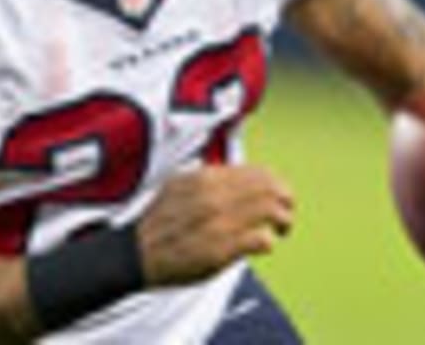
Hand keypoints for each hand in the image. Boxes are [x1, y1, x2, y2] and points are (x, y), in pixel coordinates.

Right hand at [137, 165, 294, 286]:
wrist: (137, 252)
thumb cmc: (161, 221)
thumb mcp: (179, 185)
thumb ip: (206, 177)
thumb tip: (234, 173)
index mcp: (206, 178)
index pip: (258, 173)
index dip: (277, 183)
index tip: (281, 195)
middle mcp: (215, 196)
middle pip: (270, 189)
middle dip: (286, 201)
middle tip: (286, 213)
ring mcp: (218, 222)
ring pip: (271, 211)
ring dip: (283, 221)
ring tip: (281, 230)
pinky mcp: (221, 249)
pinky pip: (261, 240)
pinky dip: (268, 242)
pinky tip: (263, 245)